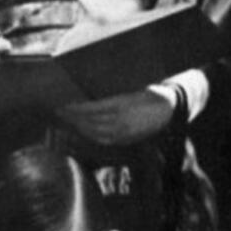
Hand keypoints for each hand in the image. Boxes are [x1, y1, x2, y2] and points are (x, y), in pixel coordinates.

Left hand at [55, 86, 176, 145]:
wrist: (170, 107)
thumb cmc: (149, 93)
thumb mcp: (129, 91)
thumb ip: (111, 98)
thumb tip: (89, 101)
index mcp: (121, 105)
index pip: (90, 109)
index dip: (75, 110)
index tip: (63, 106)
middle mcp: (120, 121)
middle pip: (89, 123)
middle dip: (73, 119)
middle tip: (60, 114)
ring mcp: (123, 132)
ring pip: (94, 133)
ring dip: (79, 128)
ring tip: (69, 123)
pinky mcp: (127, 139)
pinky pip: (104, 140)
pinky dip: (91, 136)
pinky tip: (84, 131)